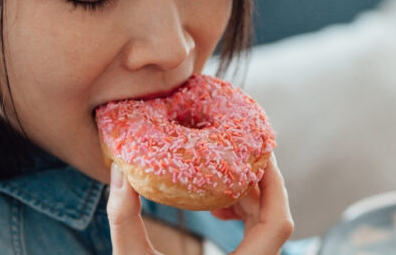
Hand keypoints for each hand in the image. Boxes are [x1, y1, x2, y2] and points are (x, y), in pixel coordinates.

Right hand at [106, 154, 293, 254]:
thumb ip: (123, 217)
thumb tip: (118, 170)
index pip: (277, 225)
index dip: (273, 186)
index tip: (259, 154)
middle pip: (273, 222)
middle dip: (257, 185)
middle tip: (235, 153)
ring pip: (265, 231)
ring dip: (248, 200)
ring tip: (220, 178)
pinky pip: (255, 241)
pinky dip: (241, 217)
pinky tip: (215, 205)